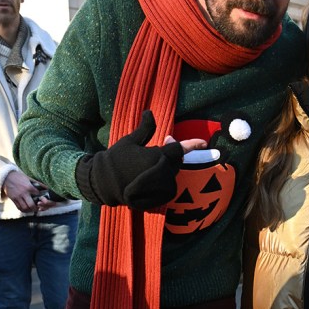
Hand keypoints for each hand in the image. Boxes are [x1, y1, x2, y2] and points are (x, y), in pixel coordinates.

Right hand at [2, 168, 44, 213]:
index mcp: (28, 187)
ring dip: (30, 210)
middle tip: (38, 208)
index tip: (43, 200)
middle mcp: (23, 193)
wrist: (7, 177)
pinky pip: (19, 207)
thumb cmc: (19, 177)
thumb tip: (47, 187)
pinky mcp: (13, 199)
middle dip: (35, 208)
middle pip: (31, 205)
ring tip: (32, 209)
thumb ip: (38, 184)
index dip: (41, 198)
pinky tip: (26, 209)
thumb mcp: (29, 178)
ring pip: (25, 208)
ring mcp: (17, 197)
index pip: (38, 195)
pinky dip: (23, 210)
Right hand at [75, 111, 201, 209]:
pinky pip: (168, 186)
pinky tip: (153, 174)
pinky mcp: (157, 196)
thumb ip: (145, 128)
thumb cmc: (116, 159)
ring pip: (172, 173)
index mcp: (156, 155)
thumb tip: (150, 112)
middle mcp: (161, 171)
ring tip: (153, 161)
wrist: (104, 182)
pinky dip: (165, 178)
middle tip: (164, 143)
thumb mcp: (130, 140)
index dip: (193, 145)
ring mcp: (160, 185)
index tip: (204, 143)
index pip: (180, 149)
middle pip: (177, 161)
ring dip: (168, 165)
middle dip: (173, 153)